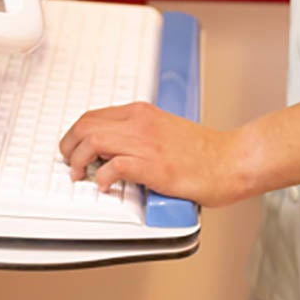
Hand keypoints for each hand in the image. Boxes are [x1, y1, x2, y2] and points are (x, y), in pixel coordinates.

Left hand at [59, 102, 247, 208]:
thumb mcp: (164, 130)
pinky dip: (103, 177)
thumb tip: (113, 152)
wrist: (231, 160)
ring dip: (79, 160)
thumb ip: (139, 135)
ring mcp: (146, 143)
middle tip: (68, 163)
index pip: (94, 116)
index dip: (75, 133)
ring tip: (79, 175)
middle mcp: (140, 122)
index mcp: (141, 113)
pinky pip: (115, 166)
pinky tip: (104, 186)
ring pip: (93, 140)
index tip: (71, 148)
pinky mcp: (154, 166)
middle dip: (69, 145)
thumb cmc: (203, 151)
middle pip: (87, 125)